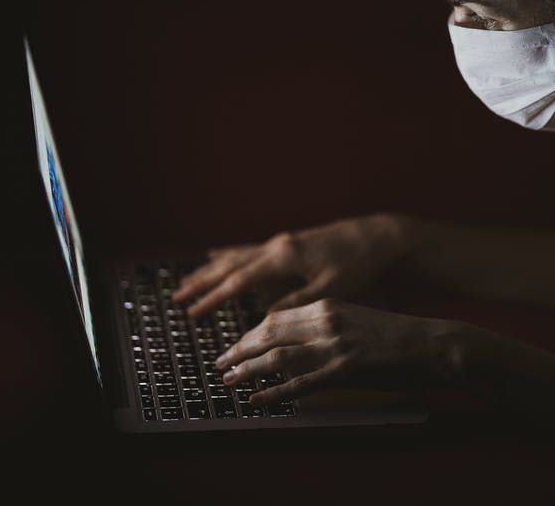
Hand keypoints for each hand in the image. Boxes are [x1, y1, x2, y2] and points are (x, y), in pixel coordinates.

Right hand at [170, 214, 409, 318]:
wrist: (377, 236)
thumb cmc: (358, 264)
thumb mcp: (331, 289)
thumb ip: (297, 303)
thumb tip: (267, 317)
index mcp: (283, 258)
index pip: (239, 282)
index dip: (214, 299)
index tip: (192, 313)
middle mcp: (277, 246)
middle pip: (230, 265)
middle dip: (202, 282)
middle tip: (176, 297)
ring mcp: (281, 242)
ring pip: (236, 256)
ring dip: (210, 269)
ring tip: (187, 279)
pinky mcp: (289, 243)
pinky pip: (249, 249)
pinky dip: (229, 254)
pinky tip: (217, 254)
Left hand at [213, 299, 461, 406]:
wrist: (432, 343)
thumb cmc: (397, 336)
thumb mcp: (356, 319)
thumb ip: (327, 325)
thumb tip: (298, 341)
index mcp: (329, 305)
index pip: (275, 317)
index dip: (249, 333)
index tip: (234, 345)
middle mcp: (327, 321)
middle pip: (268, 334)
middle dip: (239, 350)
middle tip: (221, 364)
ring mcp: (335, 346)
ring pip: (277, 357)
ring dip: (248, 371)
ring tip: (229, 382)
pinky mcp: (345, 370)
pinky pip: (300, 383)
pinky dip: (273, 393)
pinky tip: (258, 400)